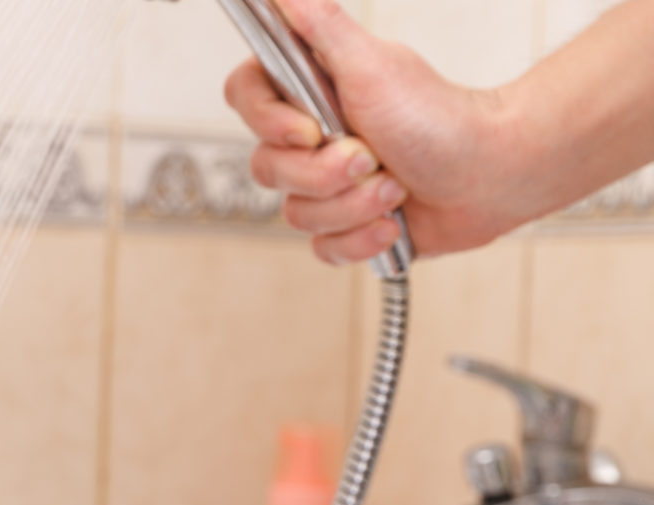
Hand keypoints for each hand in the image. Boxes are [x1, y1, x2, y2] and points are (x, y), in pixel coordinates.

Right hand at [225, 0, 527, 263]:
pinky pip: (321, 247)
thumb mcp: (371, 64)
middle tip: (373, 158)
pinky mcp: (344, 224)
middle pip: (268, 168)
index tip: (308, 130)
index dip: (267, 122)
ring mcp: (326, 184)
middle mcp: (311, 138)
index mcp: (309, 91)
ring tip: (395, 190)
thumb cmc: (439, 117)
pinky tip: (392, 223)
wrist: (489, 175)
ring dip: (353, 206)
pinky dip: (360, 239)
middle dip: (326, 174)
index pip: (245, 99)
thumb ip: (319, 25)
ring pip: (296, 213)